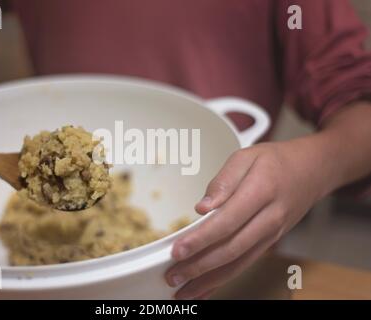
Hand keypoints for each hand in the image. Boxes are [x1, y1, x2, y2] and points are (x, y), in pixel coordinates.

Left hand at [166, 139, 330, 299]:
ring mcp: (272, 234)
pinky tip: (206, 287)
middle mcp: (269, 218)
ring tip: (184, 291)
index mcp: (261, 191)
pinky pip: (245, 264)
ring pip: (239, 263)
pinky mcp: (270, 242)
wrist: (312, 171)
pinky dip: (225, 278)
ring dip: (210, 280)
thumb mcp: (246, 157)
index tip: (178, 250)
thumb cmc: (275, 161)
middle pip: (232, 249)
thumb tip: (202, 207)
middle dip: (200, 266)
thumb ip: (223, 181)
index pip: (227, 221)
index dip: (201, 238)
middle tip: (173, 276)